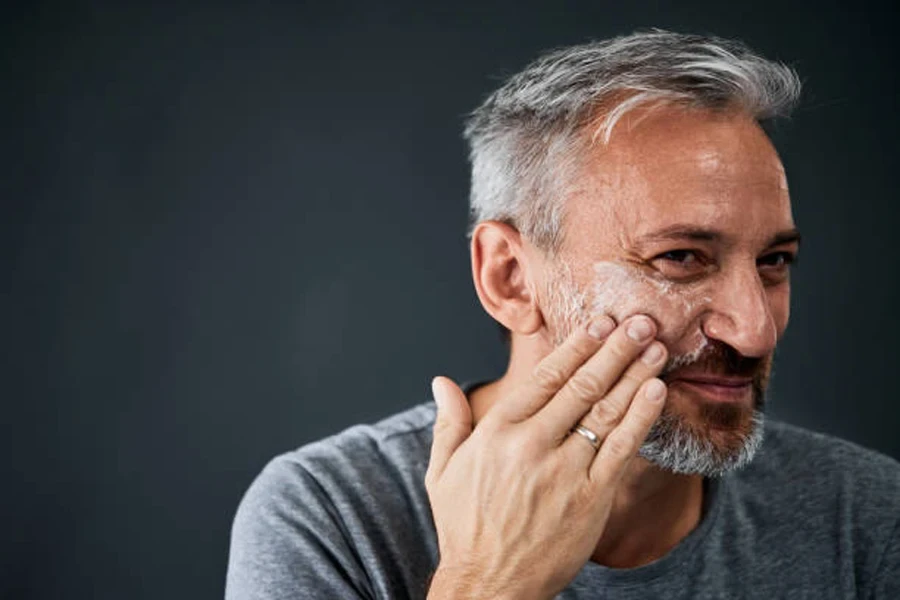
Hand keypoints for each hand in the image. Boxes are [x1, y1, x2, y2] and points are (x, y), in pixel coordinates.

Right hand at [425, 315, 667, 599]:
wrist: (490, 584)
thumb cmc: (466, 527)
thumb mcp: (443, 472)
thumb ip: (448, 422)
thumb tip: (440, 381)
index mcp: (496, 431)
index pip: (544, 377)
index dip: (576, 346)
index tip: (598, 322)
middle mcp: (531, 445)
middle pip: (581, 385)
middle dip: (614, 348)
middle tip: (638, 321)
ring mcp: (563, 471)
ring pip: (605, 411)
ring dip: (634, 373)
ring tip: (655, 346)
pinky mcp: (590, 498)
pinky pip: (620, 448)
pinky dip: (640, 416)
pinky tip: (656, 391)